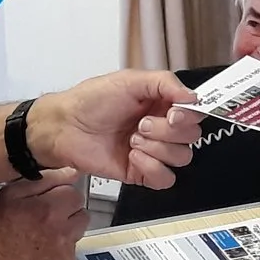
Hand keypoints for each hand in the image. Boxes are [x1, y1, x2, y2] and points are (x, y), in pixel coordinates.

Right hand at [0, 170, 86, 259]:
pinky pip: (72, 251)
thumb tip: (70, 173)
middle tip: (45, 220)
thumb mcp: (8, 197)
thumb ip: (42, 181)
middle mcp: (60, 229)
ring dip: (66, 230)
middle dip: (67, 212)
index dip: (60, 196)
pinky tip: (42, 253)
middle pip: (81, 211)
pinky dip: (61, 251)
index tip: (48, 202)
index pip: (73, 192)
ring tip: (43, 236)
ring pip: (79, 231)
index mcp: (47, 208)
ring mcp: (65, 250)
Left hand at [29, 71, 204, 187]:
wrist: (64, 128)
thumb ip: (165, 83)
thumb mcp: (129, 80)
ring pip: (181, 158)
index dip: (189, 116)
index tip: (173, 114)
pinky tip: (133, 157)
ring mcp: (152, 151)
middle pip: (191, 137)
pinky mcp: (142, 172)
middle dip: (166, 131)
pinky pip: (165, 178)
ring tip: (132, 139)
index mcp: (161, 103)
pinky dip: (152, 167)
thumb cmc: (90, 101)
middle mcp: (160, 127)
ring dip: (157, 148)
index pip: (194, 113)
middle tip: (141, 124)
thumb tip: (193, 97)